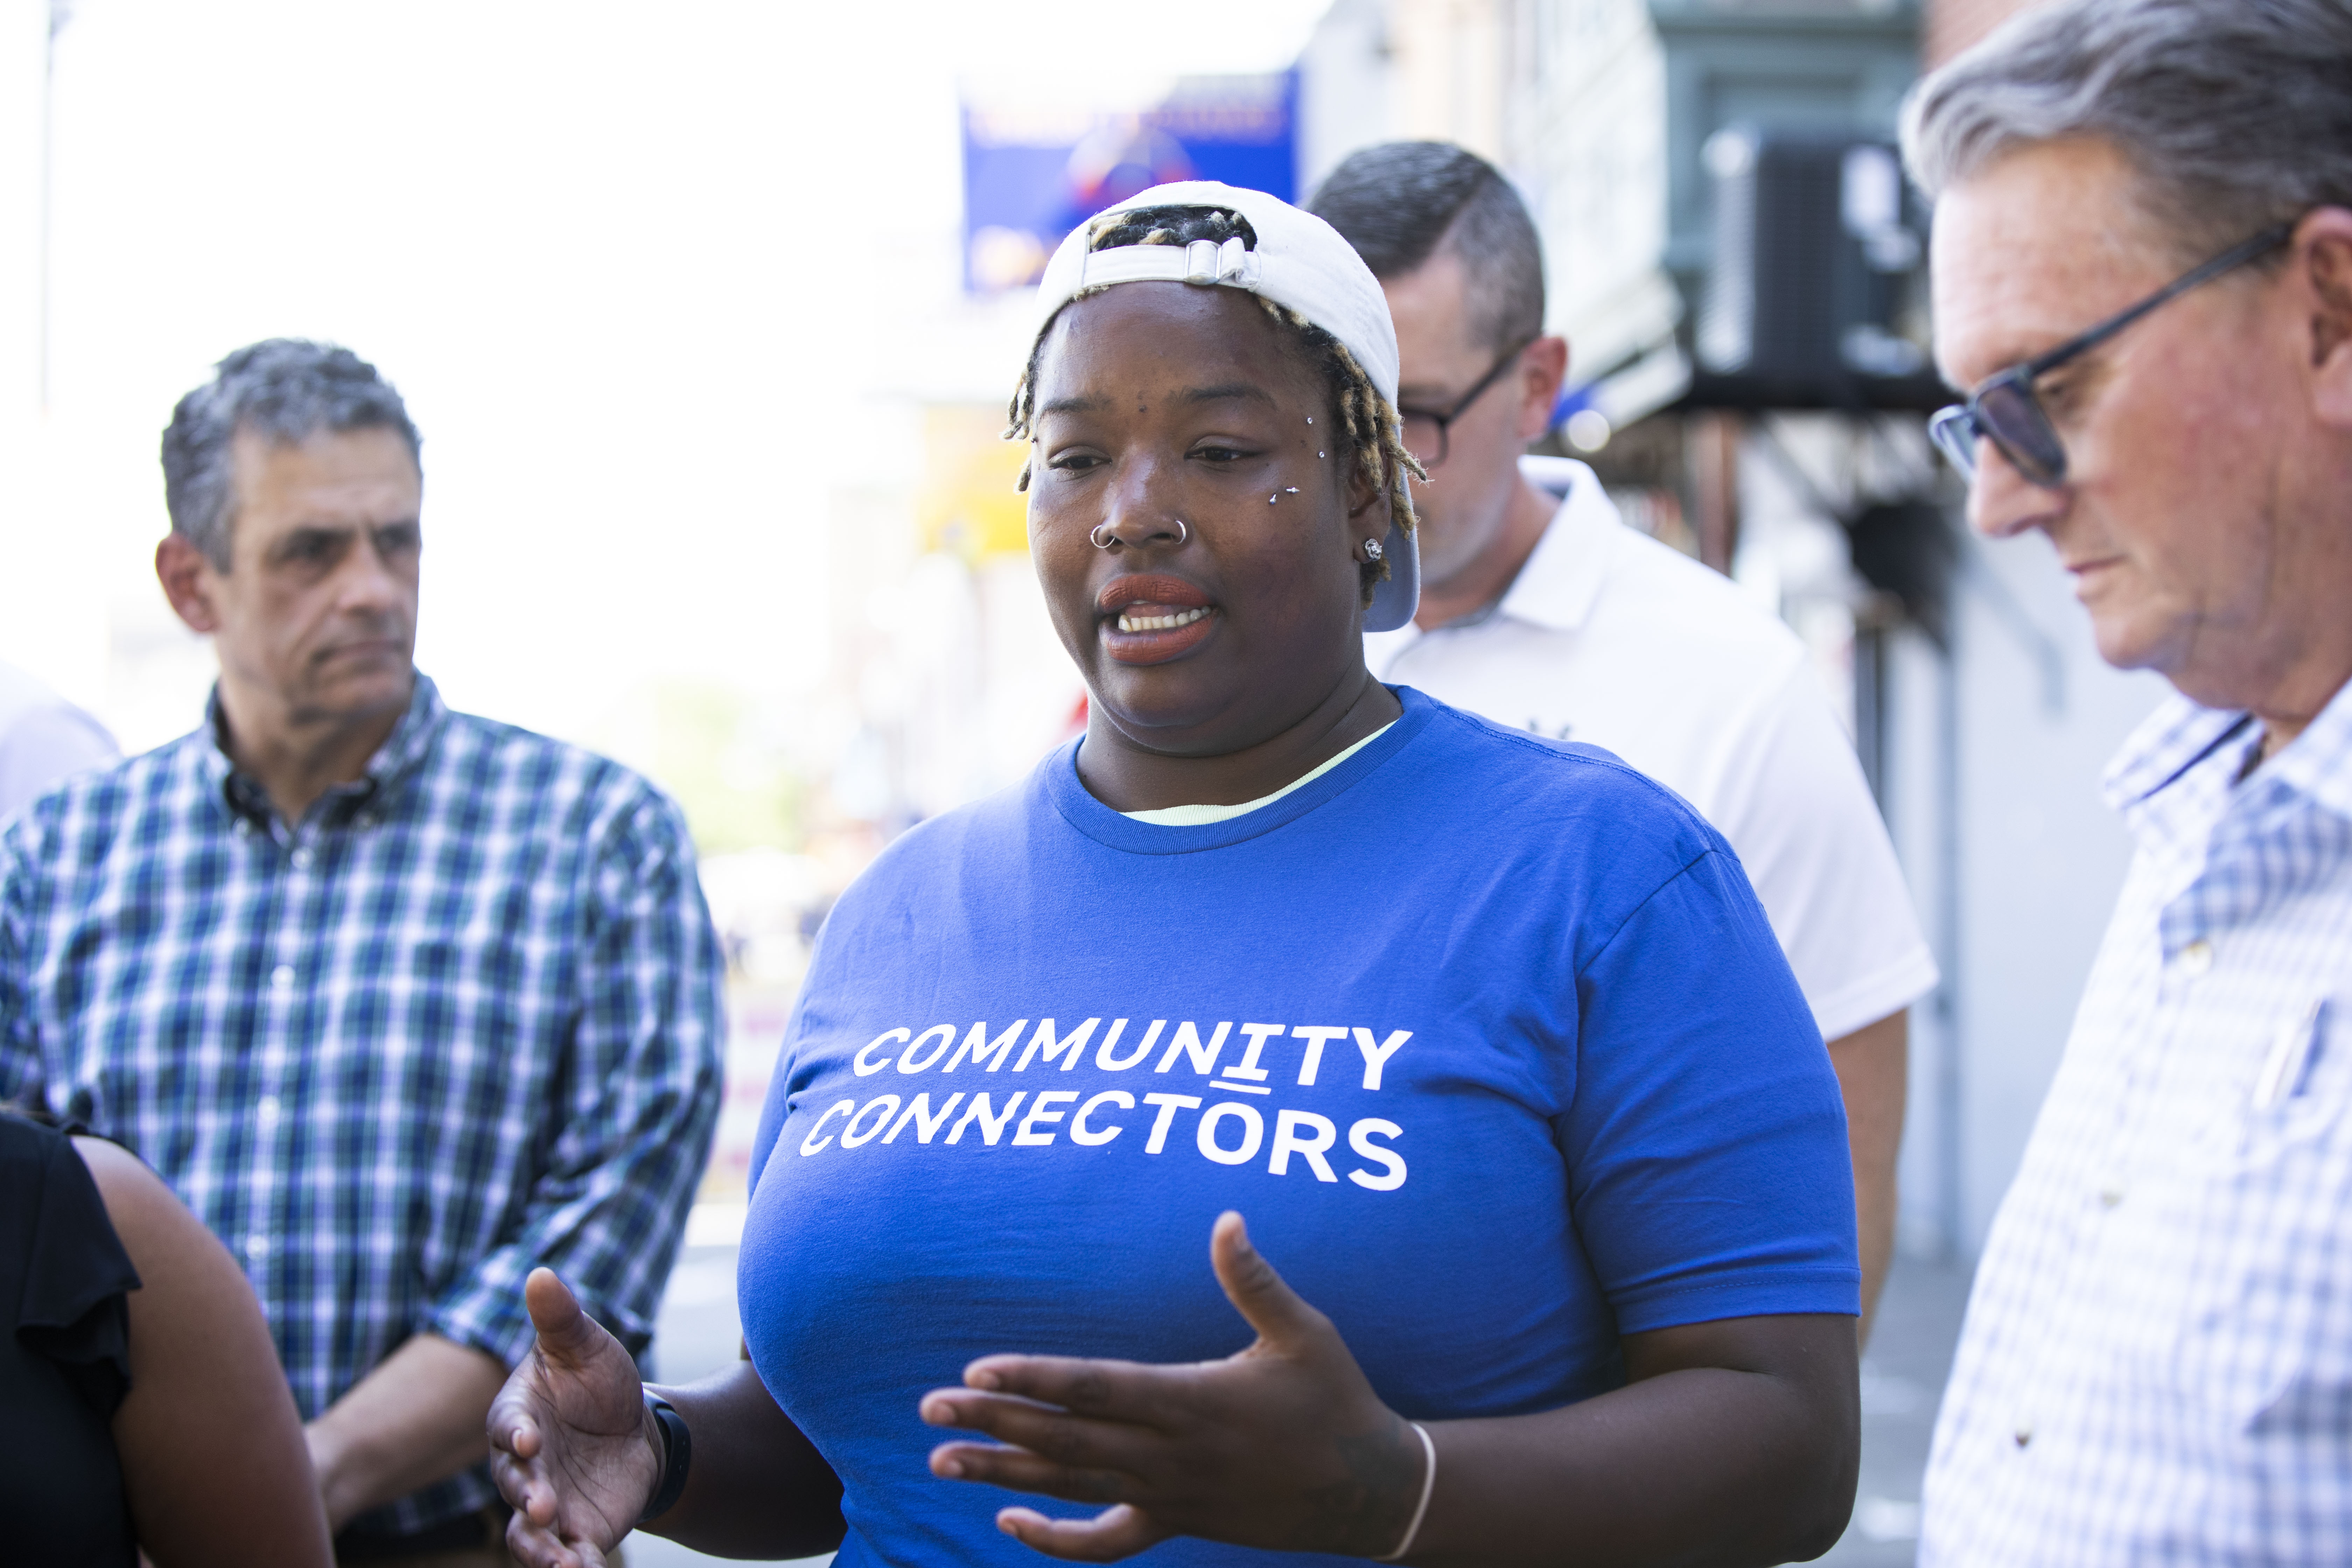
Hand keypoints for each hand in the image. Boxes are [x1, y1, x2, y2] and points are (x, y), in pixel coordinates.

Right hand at [487, 1269, 660, 1567]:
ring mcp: (545, 1503)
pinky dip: (573, 1567)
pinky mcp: (574, 1531)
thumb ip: (560, 1317)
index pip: (507, 1427)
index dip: (514, 1435)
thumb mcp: (585, 1344)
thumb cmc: (597, 1381)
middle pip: (515, 1486)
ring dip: (541, 1551)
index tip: (527, 1441)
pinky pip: (565, 1555)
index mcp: (518, 1418)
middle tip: (544, 1505)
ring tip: (563, 1563)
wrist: (632, 1427)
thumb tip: (541, 1273)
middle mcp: (524, 1467)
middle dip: (527, 1496)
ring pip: (528, 1535)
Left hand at [920, 1212, 1426, 1561]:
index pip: (1096, 1388)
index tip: (979, 1366)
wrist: (1370, 1492)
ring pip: (1070, 1487)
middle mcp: (1171, 1455)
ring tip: (940, 1459)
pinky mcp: (1176, 1524)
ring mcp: (1169, 1497)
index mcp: (1195, 1401)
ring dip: (1002, 1474)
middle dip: (994, 1420)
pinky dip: (1055, 1540)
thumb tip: (1228, 1219)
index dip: (1035, 1377)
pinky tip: (1010, 1521)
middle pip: (1065, 1439)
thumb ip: (1255, 1280)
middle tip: (930, 1405)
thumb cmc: (1335, 1400)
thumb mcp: (1303, 1332)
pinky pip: (1105, 1543)